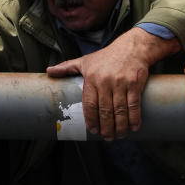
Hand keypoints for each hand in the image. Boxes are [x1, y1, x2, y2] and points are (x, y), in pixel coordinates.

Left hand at [46, 27, 177, 138]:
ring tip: (119, 135)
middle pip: (105, 111)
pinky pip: (134, 105)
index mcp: (92, 78)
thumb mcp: (86, 60)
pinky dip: (134, 118)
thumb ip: (67, 67)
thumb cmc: (107, 56)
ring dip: (120, 126)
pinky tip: (134, 127)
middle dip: (106, 127)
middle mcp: (105, 81)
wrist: (132, 47)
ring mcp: (121, 83)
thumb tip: (49, 71)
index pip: (89, 104)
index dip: (91, 120)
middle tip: (107, 137)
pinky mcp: (135, 83)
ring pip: (119, 110)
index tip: (93, 130)